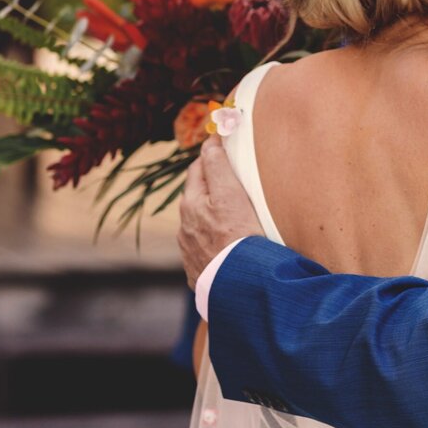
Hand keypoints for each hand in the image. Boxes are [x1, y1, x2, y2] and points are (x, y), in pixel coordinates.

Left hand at [178, 136, 264, 288]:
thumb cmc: (241, 238)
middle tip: (227, 173)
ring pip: (198, 221)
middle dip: (209, 181)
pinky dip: (213, 239)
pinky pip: (204, 247)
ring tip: (230, 212)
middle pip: (196, 194)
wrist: (241, 288)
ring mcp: (191, 250)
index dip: (212, 152)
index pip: (200, 167)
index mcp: (193, 203)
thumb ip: (218, 166)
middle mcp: (186, 225)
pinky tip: (228, 243)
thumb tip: (209, 142)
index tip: (223, 139)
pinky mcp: (198, 271)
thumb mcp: (232, 195)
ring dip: (210, 212)